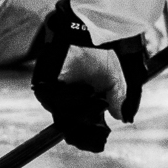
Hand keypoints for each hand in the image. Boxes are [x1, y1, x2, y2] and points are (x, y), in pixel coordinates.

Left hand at [29, 5, 151, 152]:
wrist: (96, 28)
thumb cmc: (108, 50)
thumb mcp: (119, 78)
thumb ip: (119, 98)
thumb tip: (122, 119)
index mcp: (86, 95)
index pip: (83, 119)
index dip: (90, 130)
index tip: (100, 138)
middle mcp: (69, 94)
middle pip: (69, 119)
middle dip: (81, 127)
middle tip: (94, 129)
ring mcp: (56, 87)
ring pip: (59, 110)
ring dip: (75, 111)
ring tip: (91, 101)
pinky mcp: (44, 79)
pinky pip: (49, 97)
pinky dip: (65, 99)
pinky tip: (82, 92)